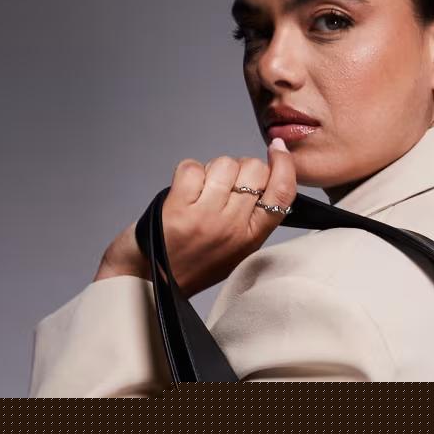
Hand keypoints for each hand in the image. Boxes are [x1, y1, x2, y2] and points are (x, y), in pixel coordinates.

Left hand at [96, 138, 296, 295]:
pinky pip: (193, 168)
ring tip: (200, 193)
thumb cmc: (190, 264)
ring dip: (211, 170)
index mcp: (251, 239)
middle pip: (255, 169)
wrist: (148, 282)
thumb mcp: (234, 248)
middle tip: (224, 186)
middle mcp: (233, 229)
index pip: (283, 193)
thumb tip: (265, 175)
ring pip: (224, 164)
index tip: (278, 150)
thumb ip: (251, 217)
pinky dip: (186, 174)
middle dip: (240, 168)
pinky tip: (183, 193)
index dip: (285, 164)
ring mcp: (206, 218)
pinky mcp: (179, 210)